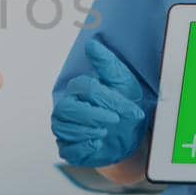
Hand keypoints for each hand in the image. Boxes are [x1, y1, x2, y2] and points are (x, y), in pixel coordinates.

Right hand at [52, 39, 145, 167]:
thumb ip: (107, 64)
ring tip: (106, 132)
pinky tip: (97, 144)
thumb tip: (92, 44)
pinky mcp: (69, 149)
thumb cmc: (124, 106)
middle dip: (94, 115)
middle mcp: (67, 107)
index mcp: (78, 89)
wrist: (130, 136)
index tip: (130, 109)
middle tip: (115, 120)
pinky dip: (83, 148)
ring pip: (65, 129)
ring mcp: (65, 129)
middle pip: (69, 109)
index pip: (86, 89)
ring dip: (88, 130)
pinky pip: (68, 150)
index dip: (108, 98)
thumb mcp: (123, 83)